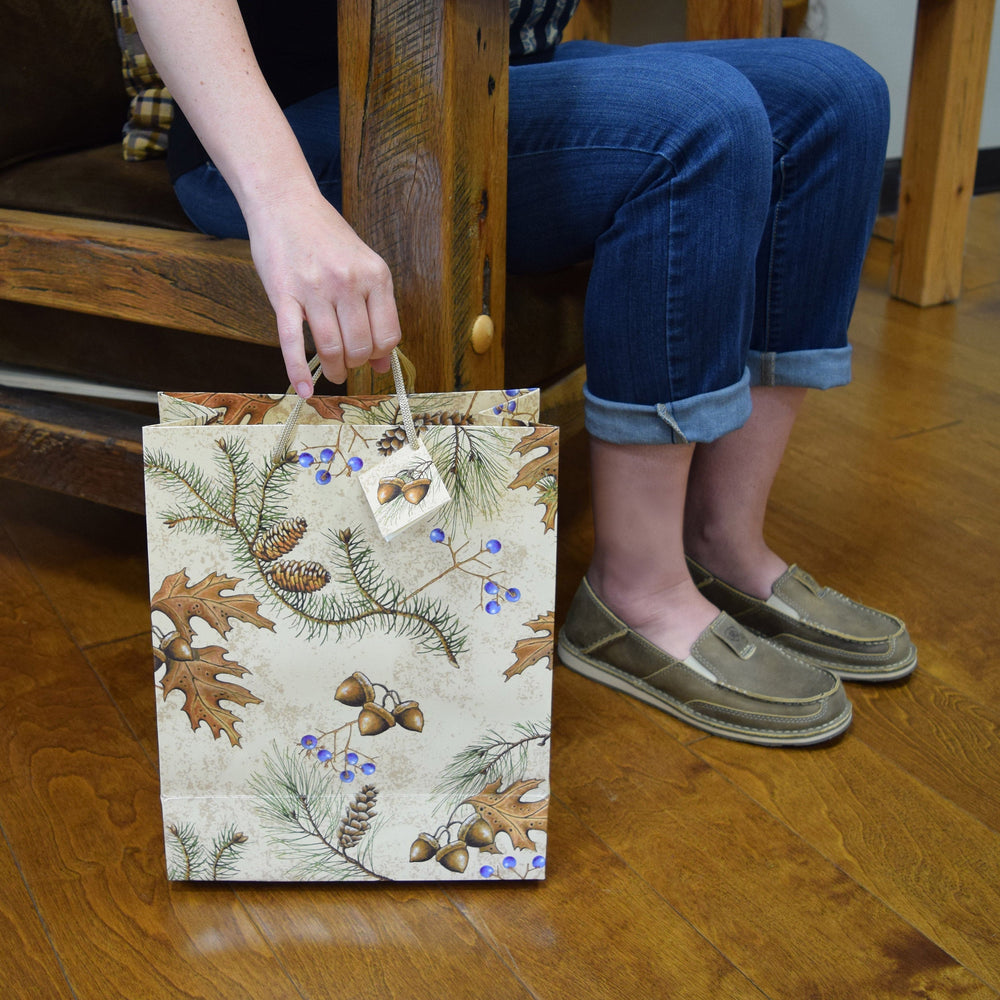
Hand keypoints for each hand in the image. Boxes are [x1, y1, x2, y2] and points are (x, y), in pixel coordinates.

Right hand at [245, 188, 401, 396]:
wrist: (286, 203)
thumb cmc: (327, 237)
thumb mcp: (363, 267)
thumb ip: (377, 311)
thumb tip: (385, 363)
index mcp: (375, 275)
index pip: (388, 335)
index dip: (380, 354)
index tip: (371, 357)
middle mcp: (348, 282)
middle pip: (360, 346)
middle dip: (356, 364)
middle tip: (348, 365)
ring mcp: (315, 289)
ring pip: (331, 348)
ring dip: (334, 370)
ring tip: (333, 375)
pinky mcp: (284, 295)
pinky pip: (292, 342)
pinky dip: (298, 372)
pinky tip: (304, 390)